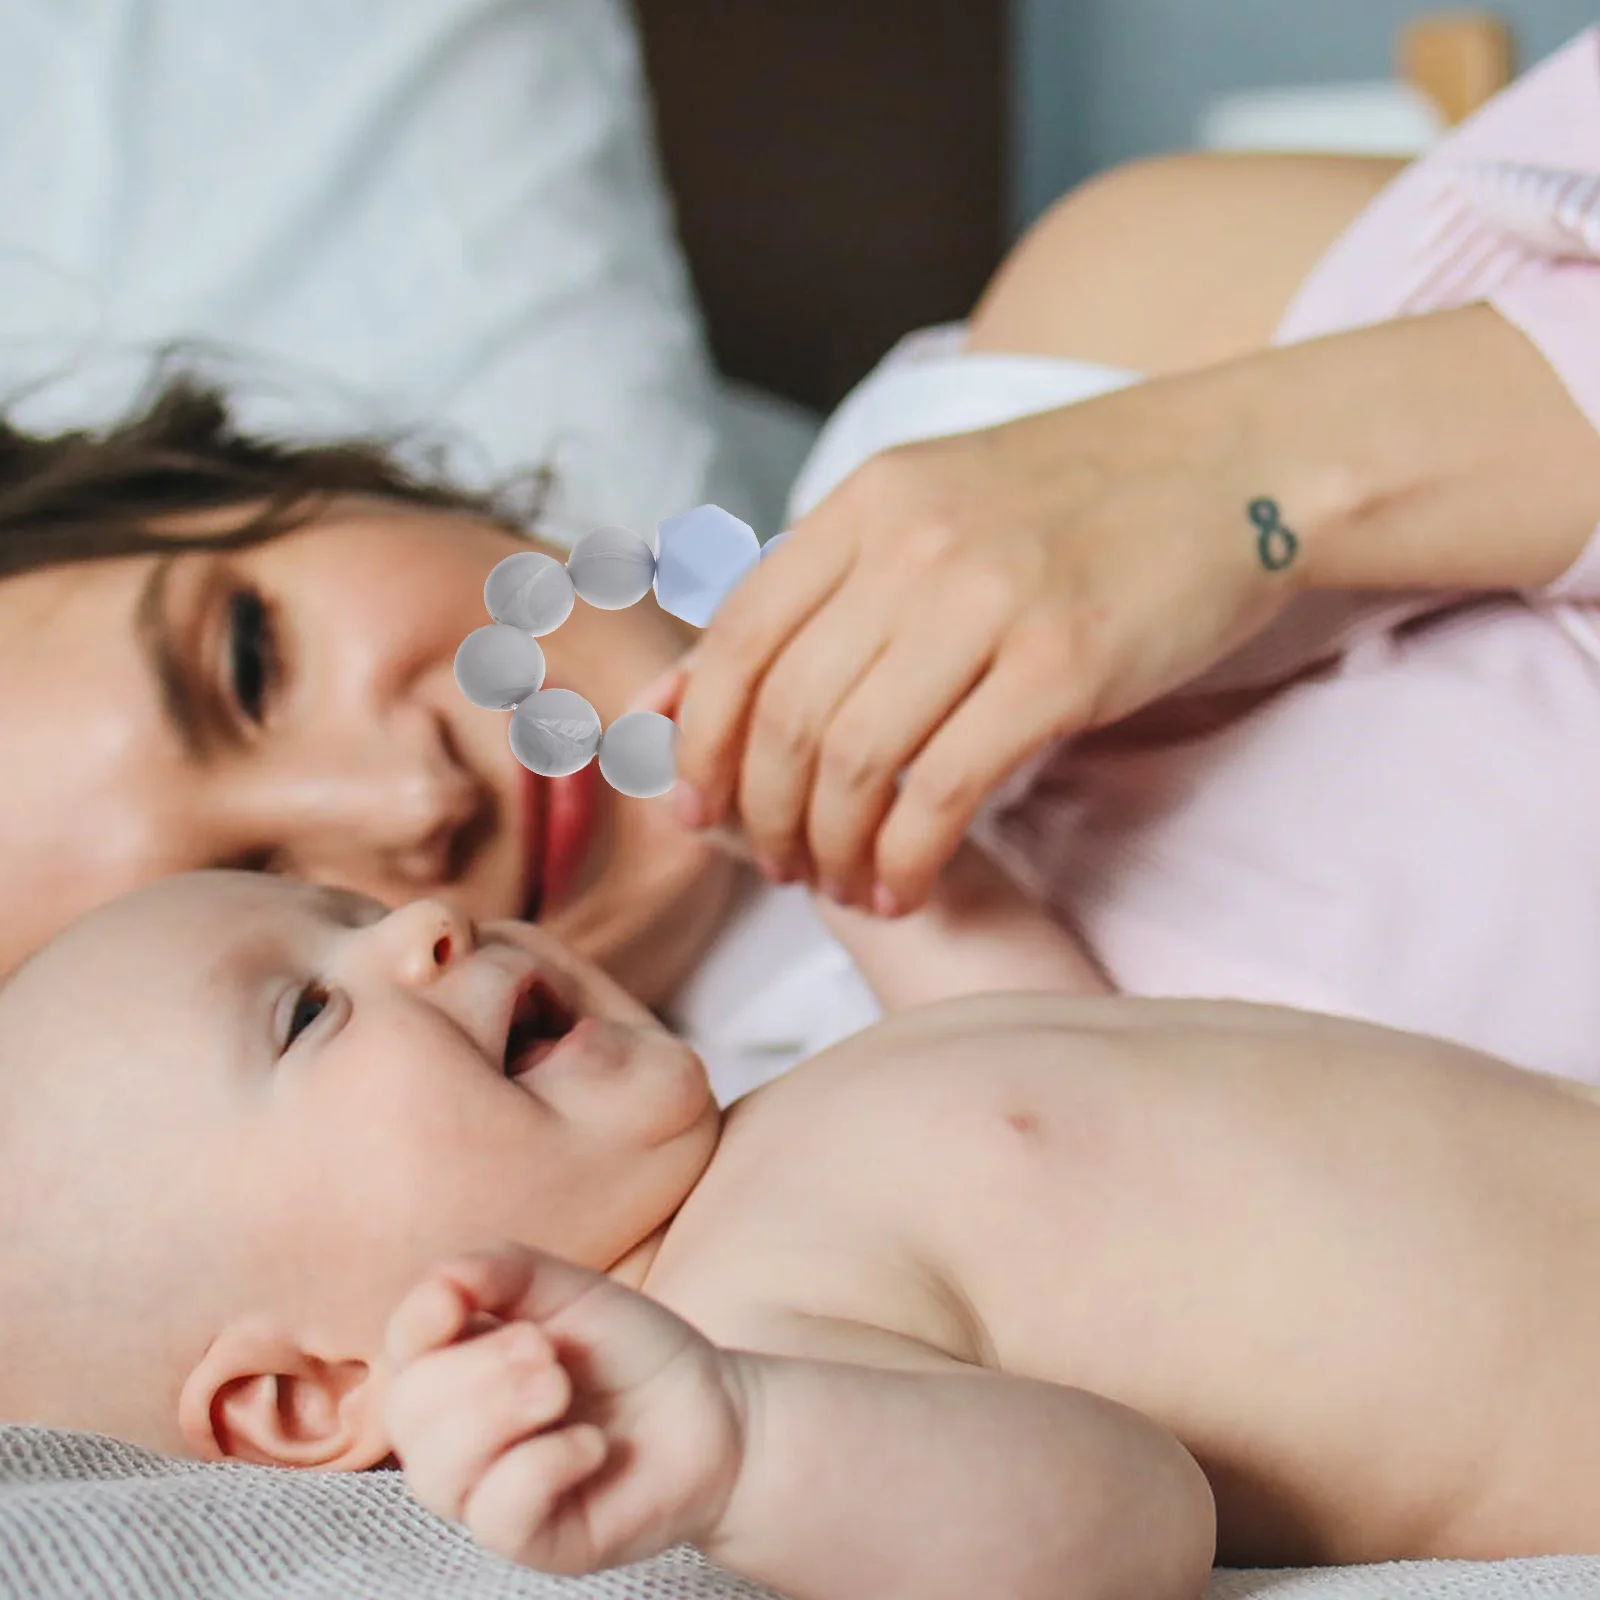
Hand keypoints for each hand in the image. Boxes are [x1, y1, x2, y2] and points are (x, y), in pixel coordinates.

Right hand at [382, 1242, 743, 1573]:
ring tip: (560, 1388)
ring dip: (500, 1414)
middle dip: (478, 1370)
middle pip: (410, 1409)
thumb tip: (440, 1282)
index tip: (455, 1302)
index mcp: (462, 1364)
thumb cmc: (632, 1350)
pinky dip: (544, 1465)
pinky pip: (498, 1514)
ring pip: (437, 1472)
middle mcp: (461, 1435)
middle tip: (548, 1352)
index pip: (402, 1348)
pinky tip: (591, 1446)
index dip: (415, 1323)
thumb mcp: (569, 1288)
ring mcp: (491, 1494)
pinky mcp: (532, 1541)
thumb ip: (500, 1271)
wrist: (716, 1412)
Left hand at [667, 376, 1306, 913]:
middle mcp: (912, 545)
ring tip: (841, 883)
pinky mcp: (1062, 664)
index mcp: (868, 503)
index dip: (700, 740)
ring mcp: (988, 601)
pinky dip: (906, 857)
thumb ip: (822, 588)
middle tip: (779, 865)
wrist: (1235, 467)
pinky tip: (904, 884)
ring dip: (830, 847)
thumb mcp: (930, 506)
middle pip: (785, 713)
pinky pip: (944, 789)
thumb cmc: (1075, 501)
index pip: (736, 636)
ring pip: (853, 760)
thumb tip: (694, 691)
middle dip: (763, 815)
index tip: (697, 808)